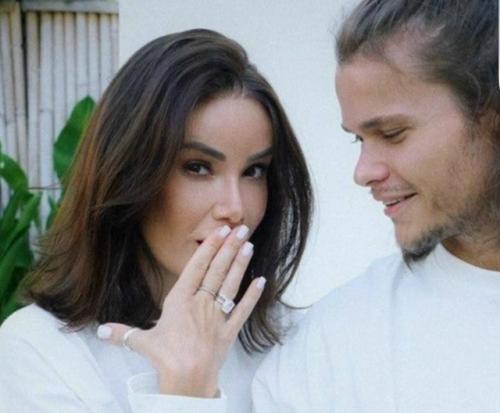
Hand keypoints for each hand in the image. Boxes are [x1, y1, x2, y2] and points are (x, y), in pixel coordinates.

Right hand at [97, 225, 265, 397]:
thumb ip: (122, 333)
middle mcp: (201, 303)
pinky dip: (253, 296)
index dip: (209, 248)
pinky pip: (243, 310)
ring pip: (231, 284)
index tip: (219, 231)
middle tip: (241, 228)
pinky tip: (261, 281)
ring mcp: (217, 316)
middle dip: (229, 247)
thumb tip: (100, 331)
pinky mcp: (229, 331)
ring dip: (240, 264)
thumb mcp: (141, 342)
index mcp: (180, 300)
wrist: (188, 379)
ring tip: (248, 244)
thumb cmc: (165, 357)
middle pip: (217, 270)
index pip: (196, 267)